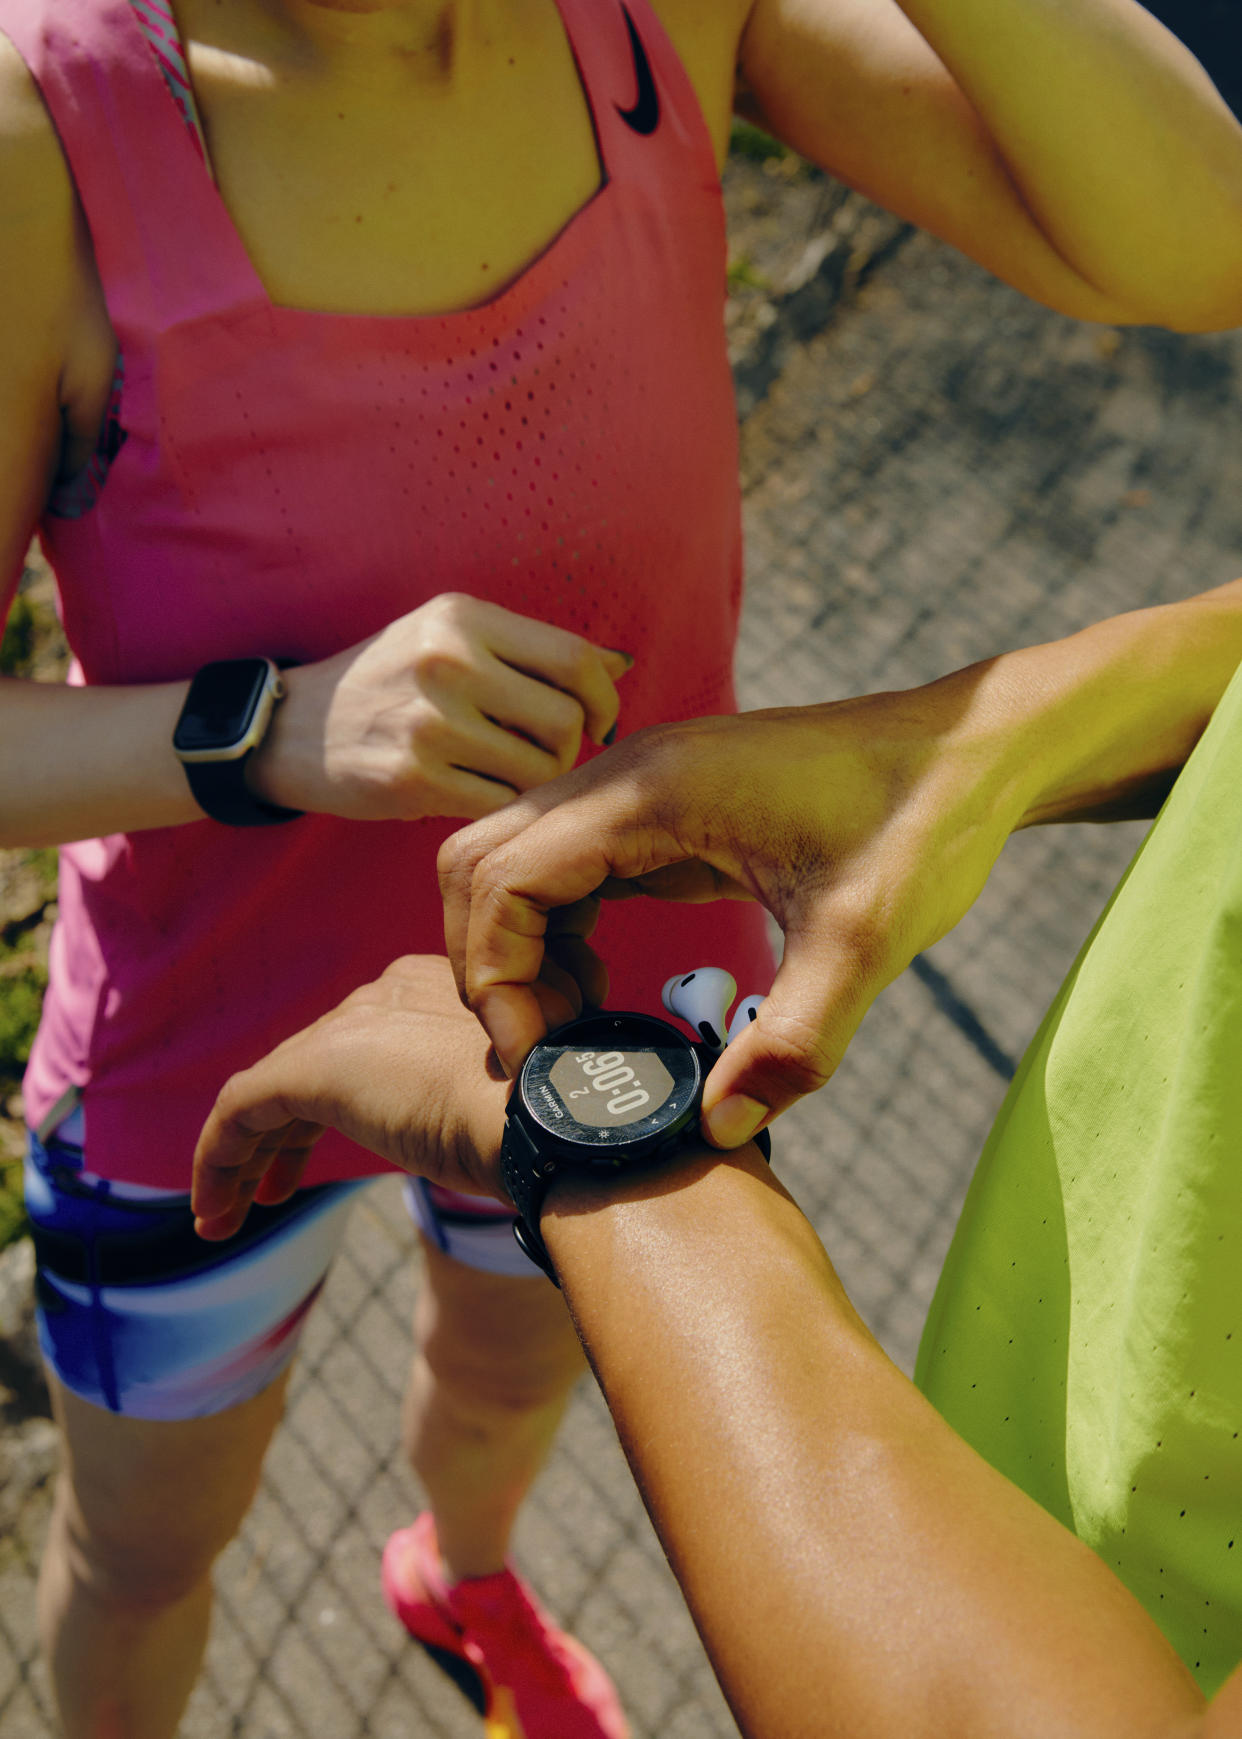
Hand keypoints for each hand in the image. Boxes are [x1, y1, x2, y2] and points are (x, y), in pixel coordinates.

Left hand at [191, 955, 513, 1238]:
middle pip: (314, 1065)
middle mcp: (384, 996)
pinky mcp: (310, 1069)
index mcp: (437, 990)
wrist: (545, 1112)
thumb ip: (492, 1095)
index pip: (366, 1043)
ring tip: (227, 1214)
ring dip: (245, 1155)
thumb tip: (498, 1132)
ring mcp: (346, 1029)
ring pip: (271, 1090)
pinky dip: (218, 1158)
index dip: (344, 1102)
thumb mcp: (520, 1094)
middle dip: (288, 1133)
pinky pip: (239, 1111)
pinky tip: (215, 1211)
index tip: (345, 1152)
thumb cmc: (551, 1113)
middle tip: (273, 1189)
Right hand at [250, 594, 631, 821]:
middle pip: (566, 720)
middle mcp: (448, 662)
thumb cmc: (392, 683)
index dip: (604, 699)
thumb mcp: (450, 639)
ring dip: (536, 782)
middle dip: (569, 748)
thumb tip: (622, 663)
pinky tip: (479, 794)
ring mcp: (429, 722)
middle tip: (542, 754)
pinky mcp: (414, 780)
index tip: (599, 722)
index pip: (575, 659)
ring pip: (539, 769)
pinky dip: (501, 807)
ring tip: (506, 773)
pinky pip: (500, 804)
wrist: (295, 731)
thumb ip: (533, 651)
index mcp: (464, 618)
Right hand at [439, 665, 1034, 1146]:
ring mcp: (639, 783)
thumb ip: (796, 1041)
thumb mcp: (866, 939)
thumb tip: (719, 1131)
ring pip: (515, 859)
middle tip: (545, 1047)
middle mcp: (627, 772)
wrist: (970, 749)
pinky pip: (565, 862)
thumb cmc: (922, 821)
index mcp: (654, 791)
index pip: (502, 876)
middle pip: (481, 860)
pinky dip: (556, 927)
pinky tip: (603, 982)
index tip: (539, 1054)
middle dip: (488, 962)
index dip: (495, 975)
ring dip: (518, 945)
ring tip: (575, 1026)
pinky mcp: (661, 804)